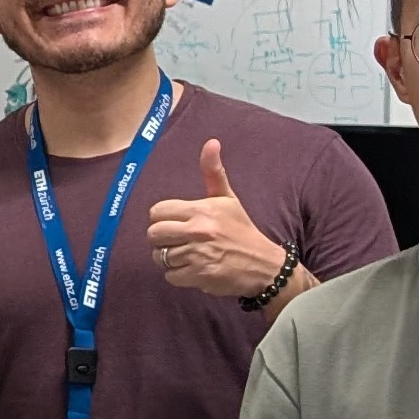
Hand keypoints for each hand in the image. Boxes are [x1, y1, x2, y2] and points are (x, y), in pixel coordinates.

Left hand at [145, 139, 283, 298]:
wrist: (264, 265)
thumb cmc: (241, 230)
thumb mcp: (227, 199)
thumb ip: (213, 172)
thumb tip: (211, 142)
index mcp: (202, 210)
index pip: (157, 212)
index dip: (163, 219)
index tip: (175, 223)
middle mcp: (198, 231)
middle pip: (154, 234)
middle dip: (162, 239)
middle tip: (178, 241)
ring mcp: (198, 254)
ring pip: (160, 256)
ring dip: (170, 259)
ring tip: (188, 255)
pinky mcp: (199, 275)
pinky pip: (170, 275)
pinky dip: (179, 275)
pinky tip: (194, 269)